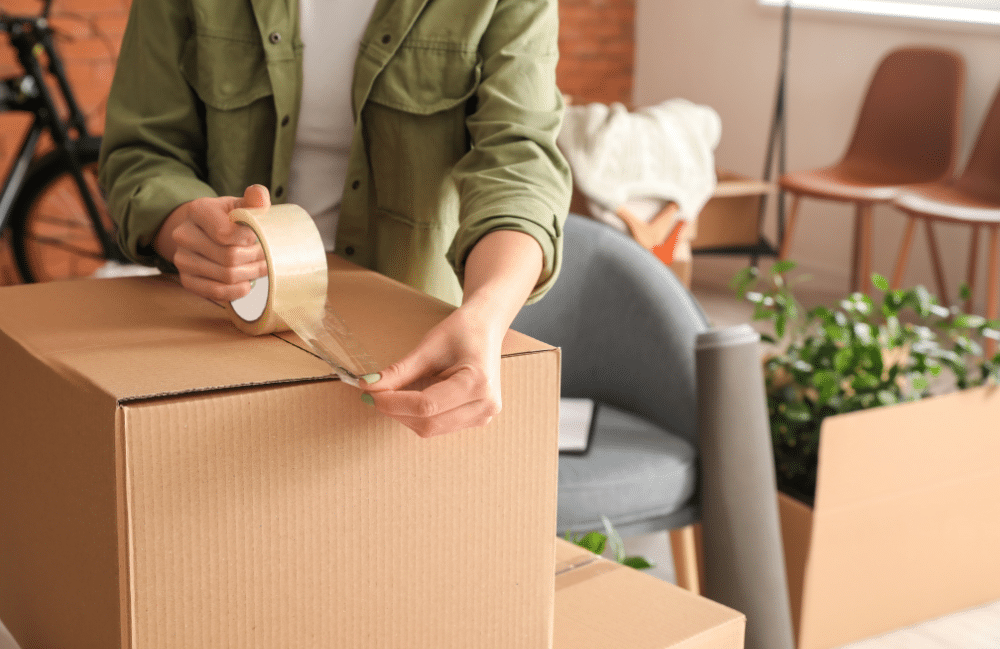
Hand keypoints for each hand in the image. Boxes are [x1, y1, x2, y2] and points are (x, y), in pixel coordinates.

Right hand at [154, 185, 270, 300]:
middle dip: (255, 258)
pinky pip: (216, 292)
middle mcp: (183, 234)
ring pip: (226, 275)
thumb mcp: (241, 206)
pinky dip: (237, 290)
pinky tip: (246, 282)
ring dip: (250, 274)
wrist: (207, 234)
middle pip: (229, 257)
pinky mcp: (186, 280)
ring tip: (259, 266)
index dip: (250, 239)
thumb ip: (253, 201)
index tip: (259, 237)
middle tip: (267, 256)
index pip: (227, 234)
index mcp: (198, 210)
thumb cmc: (229, 219)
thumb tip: (259, 194)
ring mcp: (182, 259)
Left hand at [360, 229, 543, 436]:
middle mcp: (485, 406)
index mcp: (478, 384)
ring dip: (406, 415)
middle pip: (429, 423)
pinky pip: (440, 426)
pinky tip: (413, 397)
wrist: (487, 329)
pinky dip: (419, 415)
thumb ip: (400, 371)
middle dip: (397, 411)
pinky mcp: (478, 420)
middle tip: (374, 395)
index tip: (369, 394)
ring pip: (432, 429)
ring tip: (394, 393)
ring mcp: (484, 416)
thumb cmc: (462, 331)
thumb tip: (368, 386)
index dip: (393, 403)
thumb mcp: (428, 347)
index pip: (427, 406)